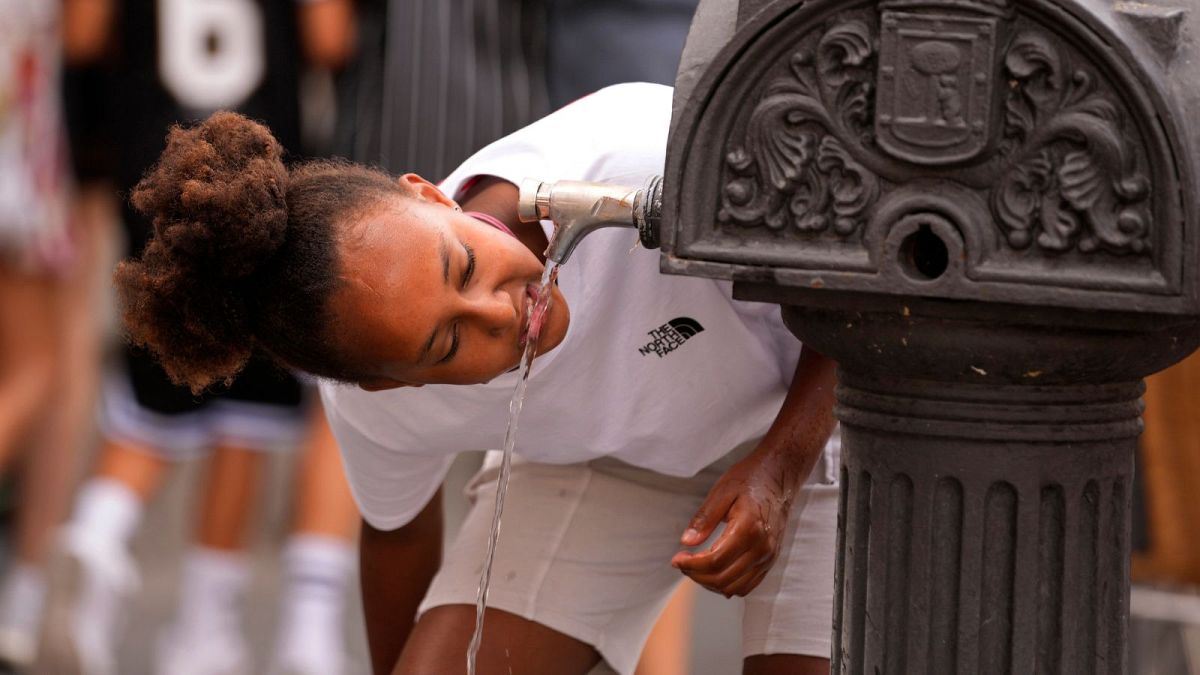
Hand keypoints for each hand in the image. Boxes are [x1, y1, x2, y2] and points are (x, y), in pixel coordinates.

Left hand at [670, 451, 797, 596]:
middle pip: (723, 579)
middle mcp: (762, 548)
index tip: (677, 558)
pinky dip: (728, 585)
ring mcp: (768, 556)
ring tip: (696, 567)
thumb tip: (687, 542)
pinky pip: (748, 585)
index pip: (715, 561)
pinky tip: (715, 571)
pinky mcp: (771, 560)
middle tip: (683, 562)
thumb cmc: (750, 479)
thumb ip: (704, 518)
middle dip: (697, 575)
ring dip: (711, 583)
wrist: (779, 475)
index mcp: (748, 528)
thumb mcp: (722, 491)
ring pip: (735, 588)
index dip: (691, 565)